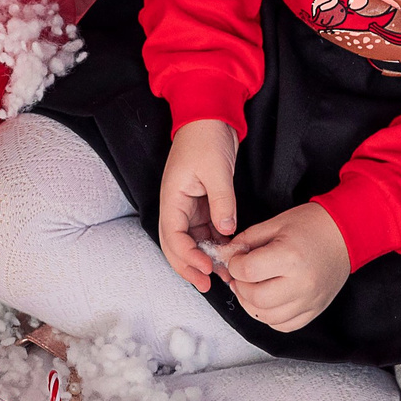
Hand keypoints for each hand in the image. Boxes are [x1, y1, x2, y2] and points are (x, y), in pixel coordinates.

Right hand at [157, 120, 239, 294]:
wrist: (210, 115)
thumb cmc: (206, 137)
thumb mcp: (216, 170)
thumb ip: (222, 202)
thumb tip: (226, 232)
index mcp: (172, 197)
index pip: (173, 236)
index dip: (187, 256)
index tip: (205, 268)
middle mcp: (176, 205)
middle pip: (176, 245)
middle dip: (189, 267)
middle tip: (207, 284)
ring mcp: (189, 205)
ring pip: (191, 241)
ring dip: (203, 258)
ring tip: (222, 275)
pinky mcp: (202, 203)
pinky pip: (205, 231)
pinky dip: (214, 244)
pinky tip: (228, 254)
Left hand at [220, 203, 351, 332]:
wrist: (346, 234)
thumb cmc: (312, 225)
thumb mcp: (275, 223)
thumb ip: (246, 241)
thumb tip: (226, 256)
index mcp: (290, 257)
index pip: (248, 271)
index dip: (234, 265)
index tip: (235, 259)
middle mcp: (301, 283)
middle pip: (255, 298)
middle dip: (240, 286)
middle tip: (240, 275)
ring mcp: (309, 300)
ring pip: (267, 317)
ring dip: (251, 304)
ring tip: (250, 288)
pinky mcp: (315, 310)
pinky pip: (284, 325)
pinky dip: (269, 317)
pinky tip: (267, 301)